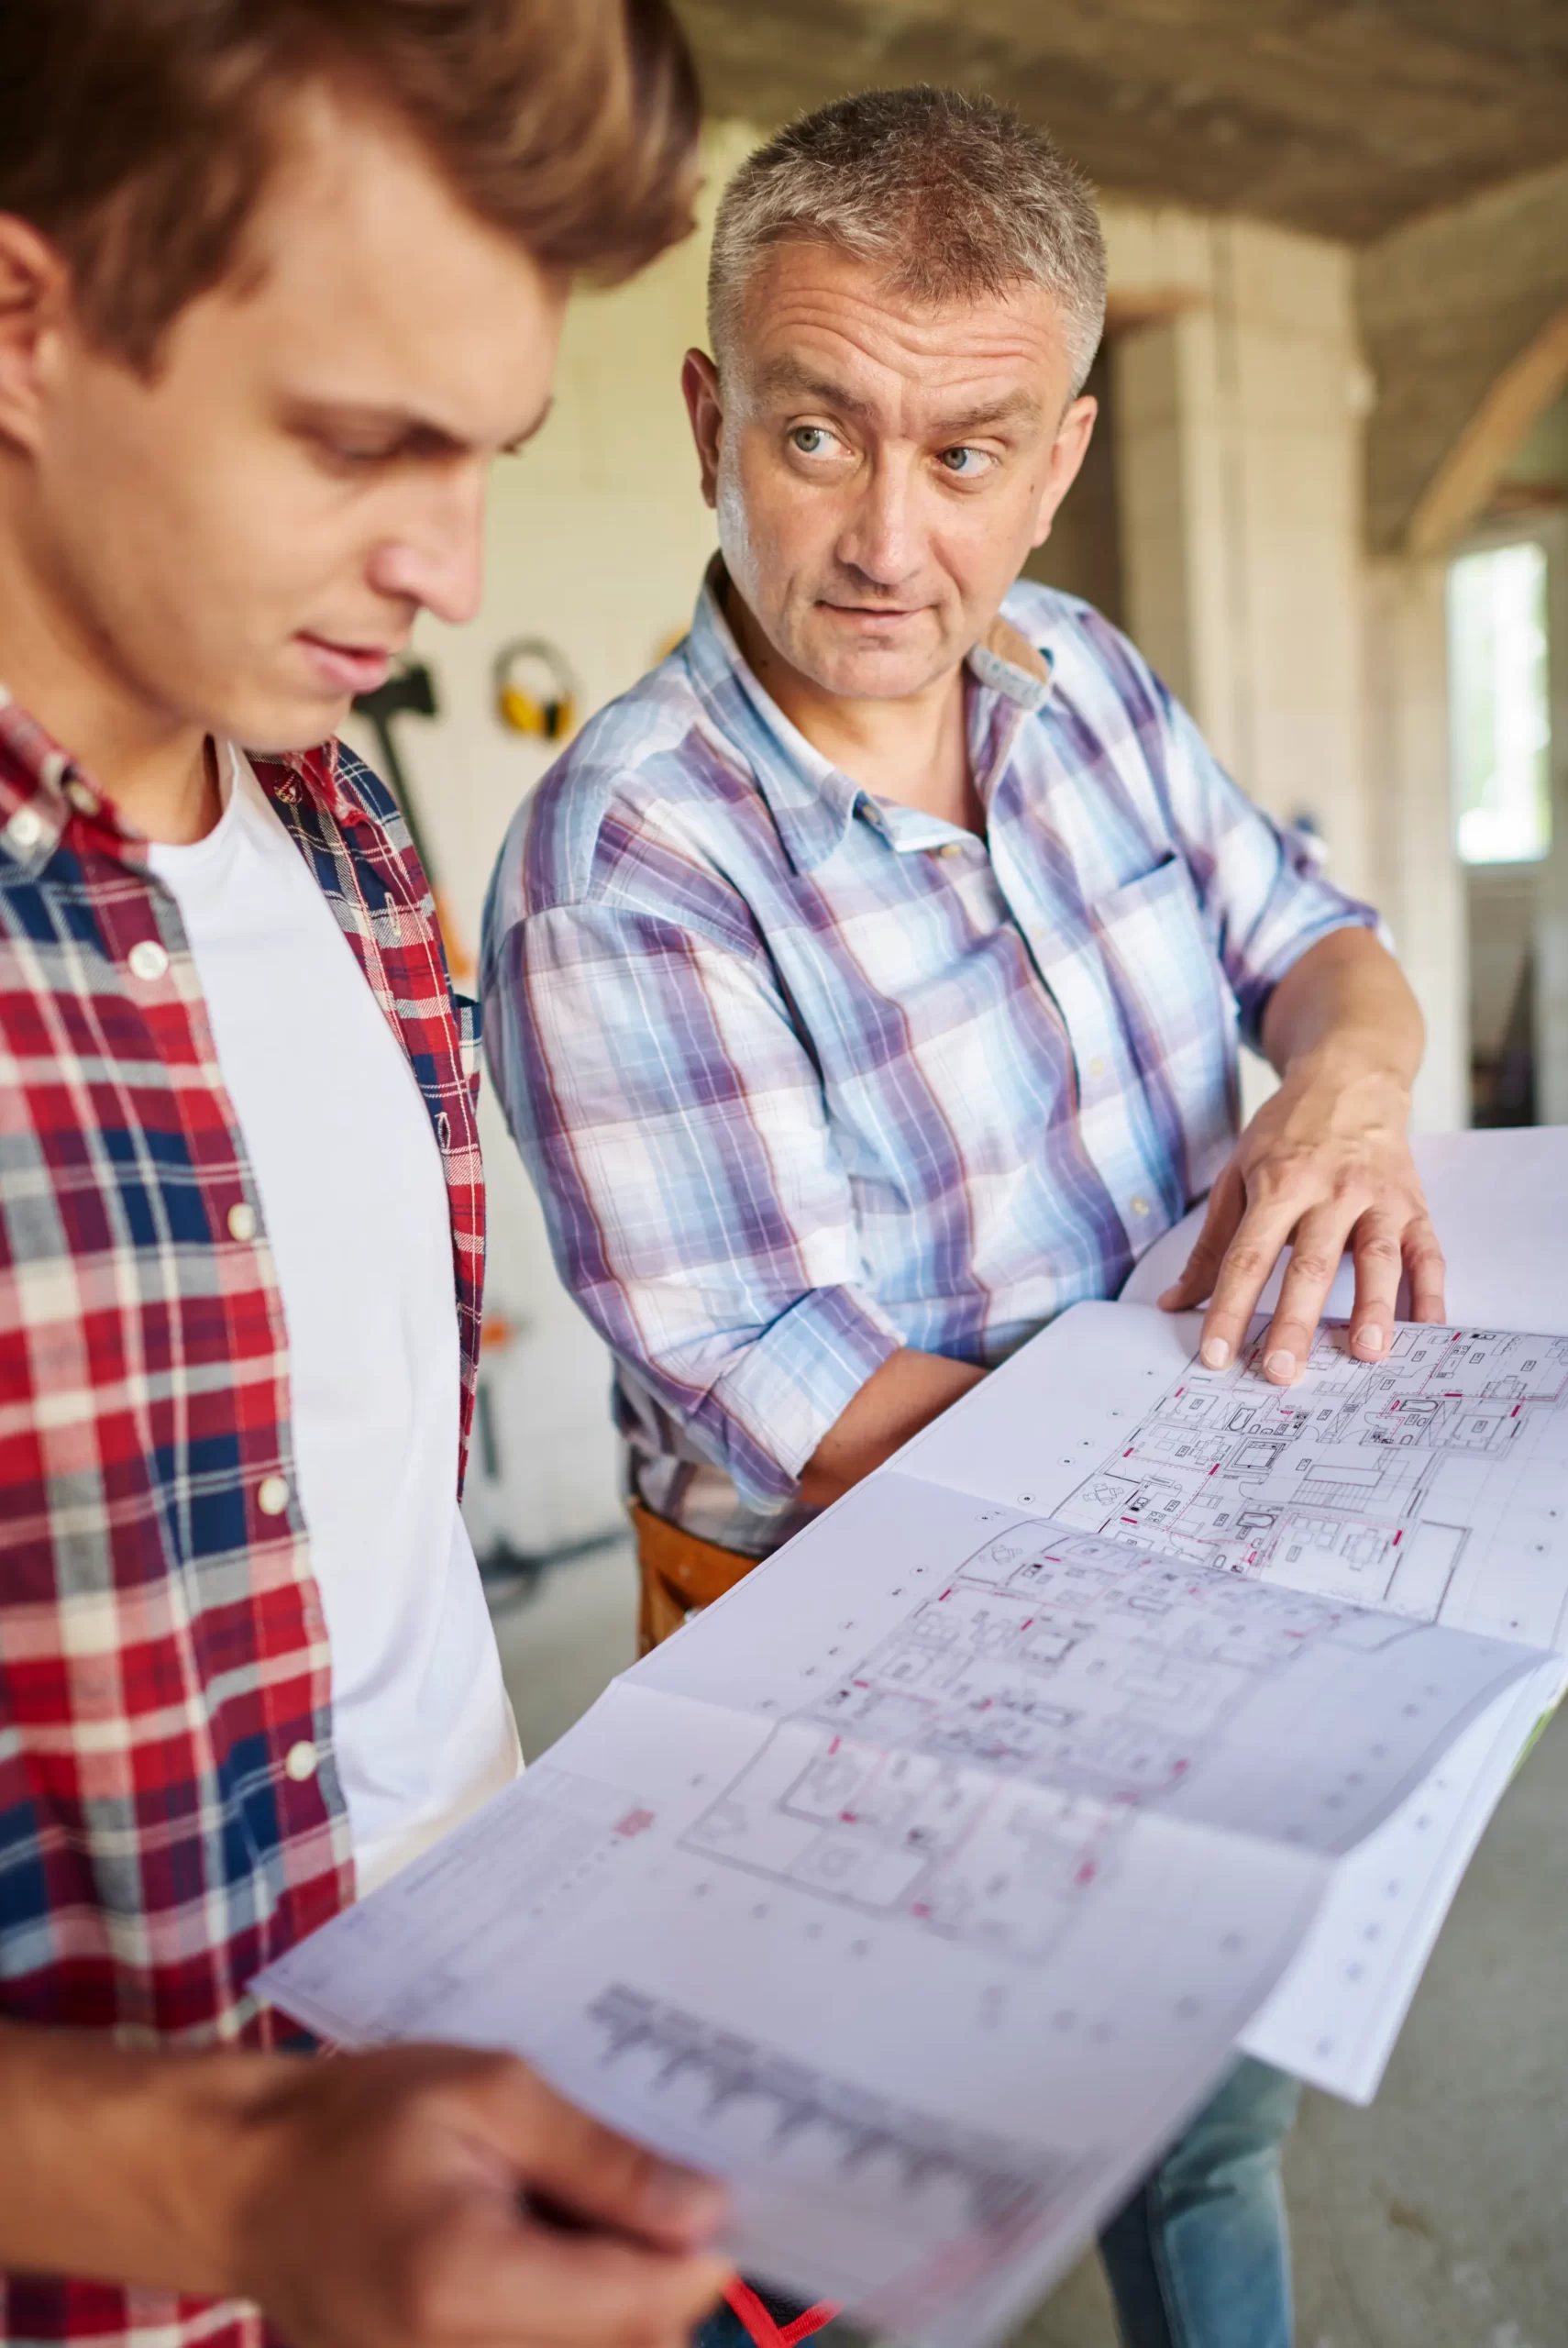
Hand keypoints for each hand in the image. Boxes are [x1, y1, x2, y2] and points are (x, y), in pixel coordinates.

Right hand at [231, 2044, 730, 2347]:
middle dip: (663, 2272)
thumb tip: (703, 2212)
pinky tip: (552, 2240)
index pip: (636, 2303)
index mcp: (466, 2282)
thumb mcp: (488, 2093)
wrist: (246, 2182)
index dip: (699, 2257)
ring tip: (587, 2203)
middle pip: (627, 2342)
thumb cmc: (355, 2120)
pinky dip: (576, 2308)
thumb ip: (599, 2158)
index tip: (731, 2196)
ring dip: (620, 2292)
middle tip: (661, 2184)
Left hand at [1158, 1052, 1444, 1382]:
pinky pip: (1427, 1253)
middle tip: (1282, 1371)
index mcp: (1278, 1184)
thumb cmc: (1287, 1133)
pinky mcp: (1413, 1204)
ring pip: (1377, 1257)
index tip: (1215, 1354)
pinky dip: (1431, 1292)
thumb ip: (1212, 1244)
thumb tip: (1174, 1302)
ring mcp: (1377, 1198)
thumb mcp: (1238, 1174)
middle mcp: (1330, 1191)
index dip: (1229, 1308)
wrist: (1351, 1076)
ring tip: (1367, 1353)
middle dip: (1295, 1321)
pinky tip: (1427, 1329)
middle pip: (1310, 1265)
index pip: (1248, 1257)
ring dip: (1374, 1307)